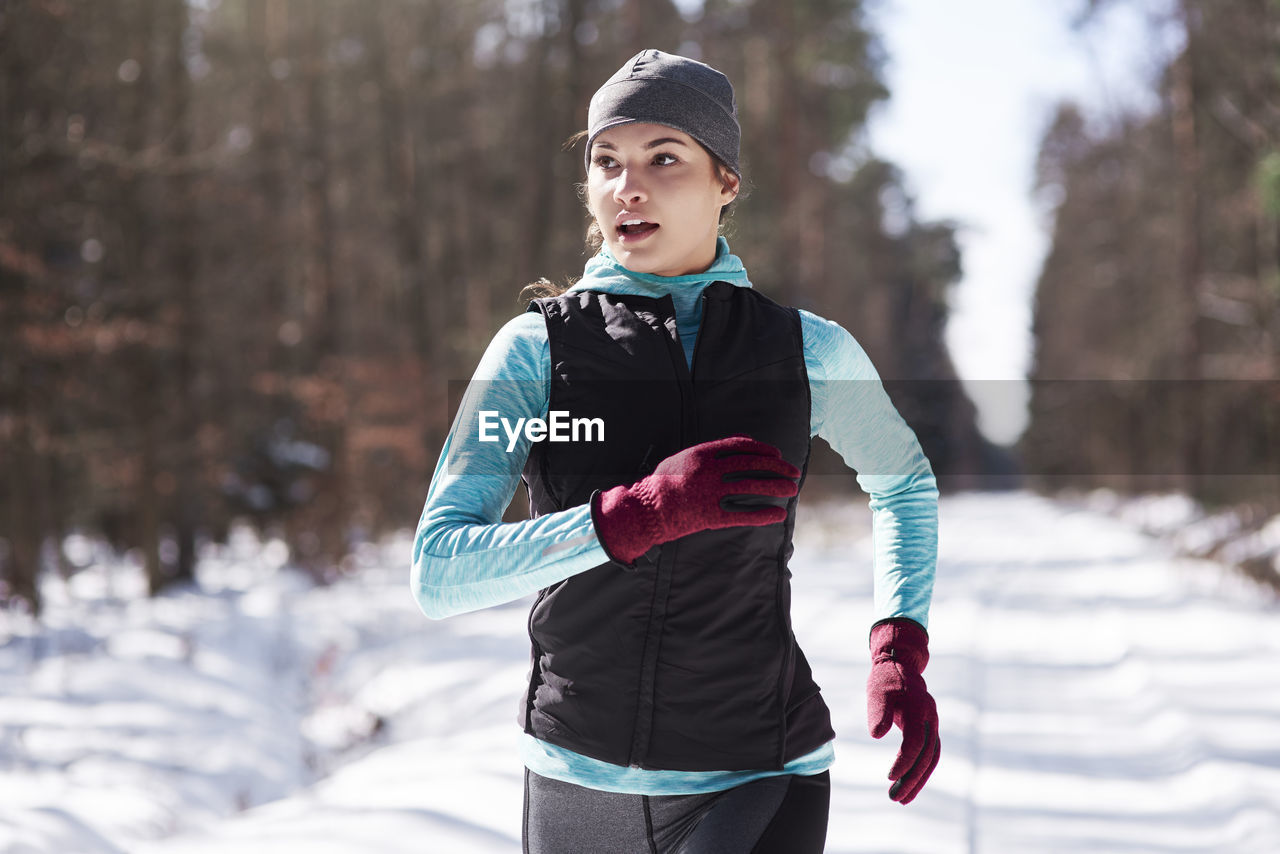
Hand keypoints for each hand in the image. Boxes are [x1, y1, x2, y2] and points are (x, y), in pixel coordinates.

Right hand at [590, 435, 800, 564]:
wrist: (645, 509)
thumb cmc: (663, 483)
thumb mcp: (683, 458)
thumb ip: (709, 452)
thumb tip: (738, 444)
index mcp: (702, 453)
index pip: (741, 445)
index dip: (762, 449)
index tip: (776, 454)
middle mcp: (709, 470)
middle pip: (752, 464)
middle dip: (777, 467)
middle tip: (793, 471)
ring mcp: (710, 493)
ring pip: (751, 486)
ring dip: (775, 487)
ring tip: (792, 489)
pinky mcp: (710, 516)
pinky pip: (743, 514)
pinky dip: (763, 514)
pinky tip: (778, 514)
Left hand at [866, 618, 939, 803]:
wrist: (899, 666)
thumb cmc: (885, 680)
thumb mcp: (877, 692)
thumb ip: (878, 712)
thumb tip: (876, 735)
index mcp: (918, 709)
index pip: (915, 742)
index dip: (904, 761)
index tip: (890, 777)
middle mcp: (930, 719)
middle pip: (926, 755)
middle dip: (912, 779)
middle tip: (895, 798)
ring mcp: (932, 725)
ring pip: (931, 758)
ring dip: (918, 780)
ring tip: (901, 799)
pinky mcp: (928, 730)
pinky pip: (929, 755)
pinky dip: (920, 771)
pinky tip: (907, 785)